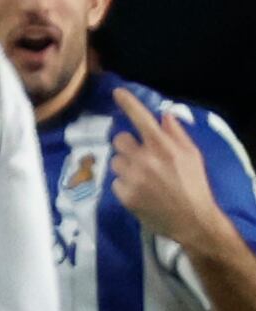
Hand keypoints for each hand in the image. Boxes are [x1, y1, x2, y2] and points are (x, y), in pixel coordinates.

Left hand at [111, 87, 231, 258]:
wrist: (190, 219)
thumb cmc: (194, 184)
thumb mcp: (192, 155)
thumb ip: (176, 134)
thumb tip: (163, 116)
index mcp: (163, 146)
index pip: (141, 119)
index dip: (128, 103)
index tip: (116, 92)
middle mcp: (144, 158)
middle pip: (119, 140)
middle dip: (127, 145)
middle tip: (141, 156)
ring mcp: (132, 177)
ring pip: (115, 161)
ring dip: (125, 166)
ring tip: (143, 177)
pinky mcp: (123, 194)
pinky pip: (115, 182)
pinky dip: (125, 184)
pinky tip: (140, 191)